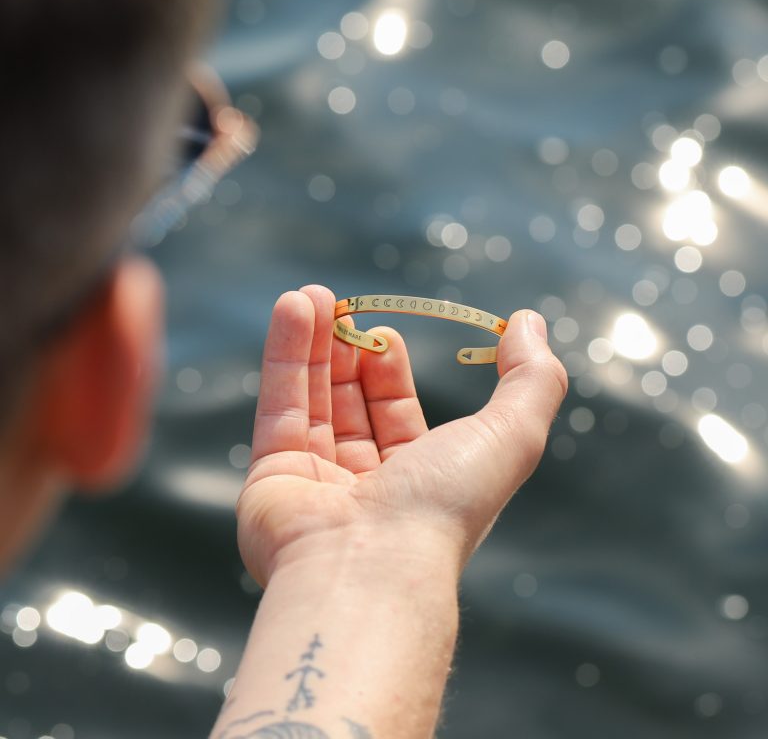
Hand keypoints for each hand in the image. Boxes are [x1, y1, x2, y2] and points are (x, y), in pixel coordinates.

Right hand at [236, 285, 566, 586]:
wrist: (371, 568)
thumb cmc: (445, 504)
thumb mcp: (513, 434)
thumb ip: (531, 378)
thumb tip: (529, 322)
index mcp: (419, 482)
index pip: (397, 417)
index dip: (390, 372)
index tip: (385, 332)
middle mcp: (366, 487)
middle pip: (351, 406)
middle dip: (347, 353)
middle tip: (342, 307)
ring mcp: (316, 484)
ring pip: (312, 401)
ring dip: (312, 344)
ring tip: (310, 295)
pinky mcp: (271, 477)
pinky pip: (279, 407)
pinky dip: (284, 356)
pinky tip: (292, 308)